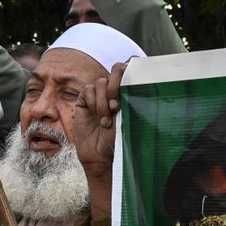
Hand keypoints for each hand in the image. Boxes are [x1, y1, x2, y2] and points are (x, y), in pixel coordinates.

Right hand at [74, 63, 124, 219]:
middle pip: (114, 70)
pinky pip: (88, 91)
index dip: (129, 70)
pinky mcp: (84, 102)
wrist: (99, 155)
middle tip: (116, 106)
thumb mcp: (128, 120)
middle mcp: (111, 92)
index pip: (128, 71)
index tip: (131, 83)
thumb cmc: (116, 141)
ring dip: (103, 101)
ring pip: (100, 83)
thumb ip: (130, 100)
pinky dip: (93, 102)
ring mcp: (97, 96)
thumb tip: (141, 81)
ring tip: (106, 120)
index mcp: (126, 93)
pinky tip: (96, 117)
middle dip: (115, 86)